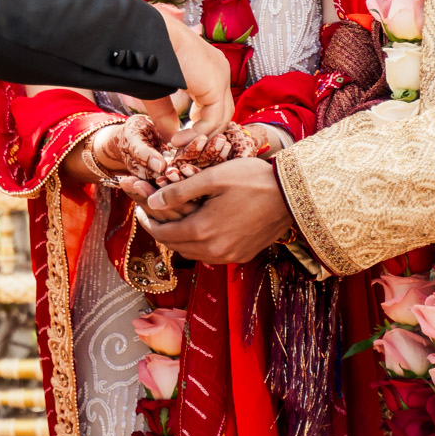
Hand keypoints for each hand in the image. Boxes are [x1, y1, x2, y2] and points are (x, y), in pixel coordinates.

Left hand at [138, 158, 291, 263]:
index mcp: (202, 231)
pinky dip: (200, 243)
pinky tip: (201, 225)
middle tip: (155, 213)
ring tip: (176, 217)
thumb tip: (151, 202)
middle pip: (175, 246)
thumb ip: (178, 191)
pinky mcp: (243, 256)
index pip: (162, 234)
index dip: (147, 222)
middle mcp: (214, 251)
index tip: (142, 209)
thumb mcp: (211, 178)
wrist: (293, 195)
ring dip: (181, 237)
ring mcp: (230, 256)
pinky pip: (212, 254)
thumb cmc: (251, 179)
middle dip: (162, 230)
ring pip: (193, 252)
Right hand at [143, 8, 234, 141]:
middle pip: (221, 112)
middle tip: (183, 144)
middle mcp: (219, 69)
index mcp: (208, 66)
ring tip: (176, 144)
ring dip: (199, 136)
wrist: (146, 35)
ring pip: (220, 118)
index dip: (200, 123)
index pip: (214, 102)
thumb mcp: (159, 91)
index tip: (183, 134)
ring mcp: (221, 76)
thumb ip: (167, 114)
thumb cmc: (147, 54)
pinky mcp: (216, 84)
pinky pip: (212, 119)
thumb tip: (171, 139)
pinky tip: (177, 139)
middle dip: (203, 132)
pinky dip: (196, 134)